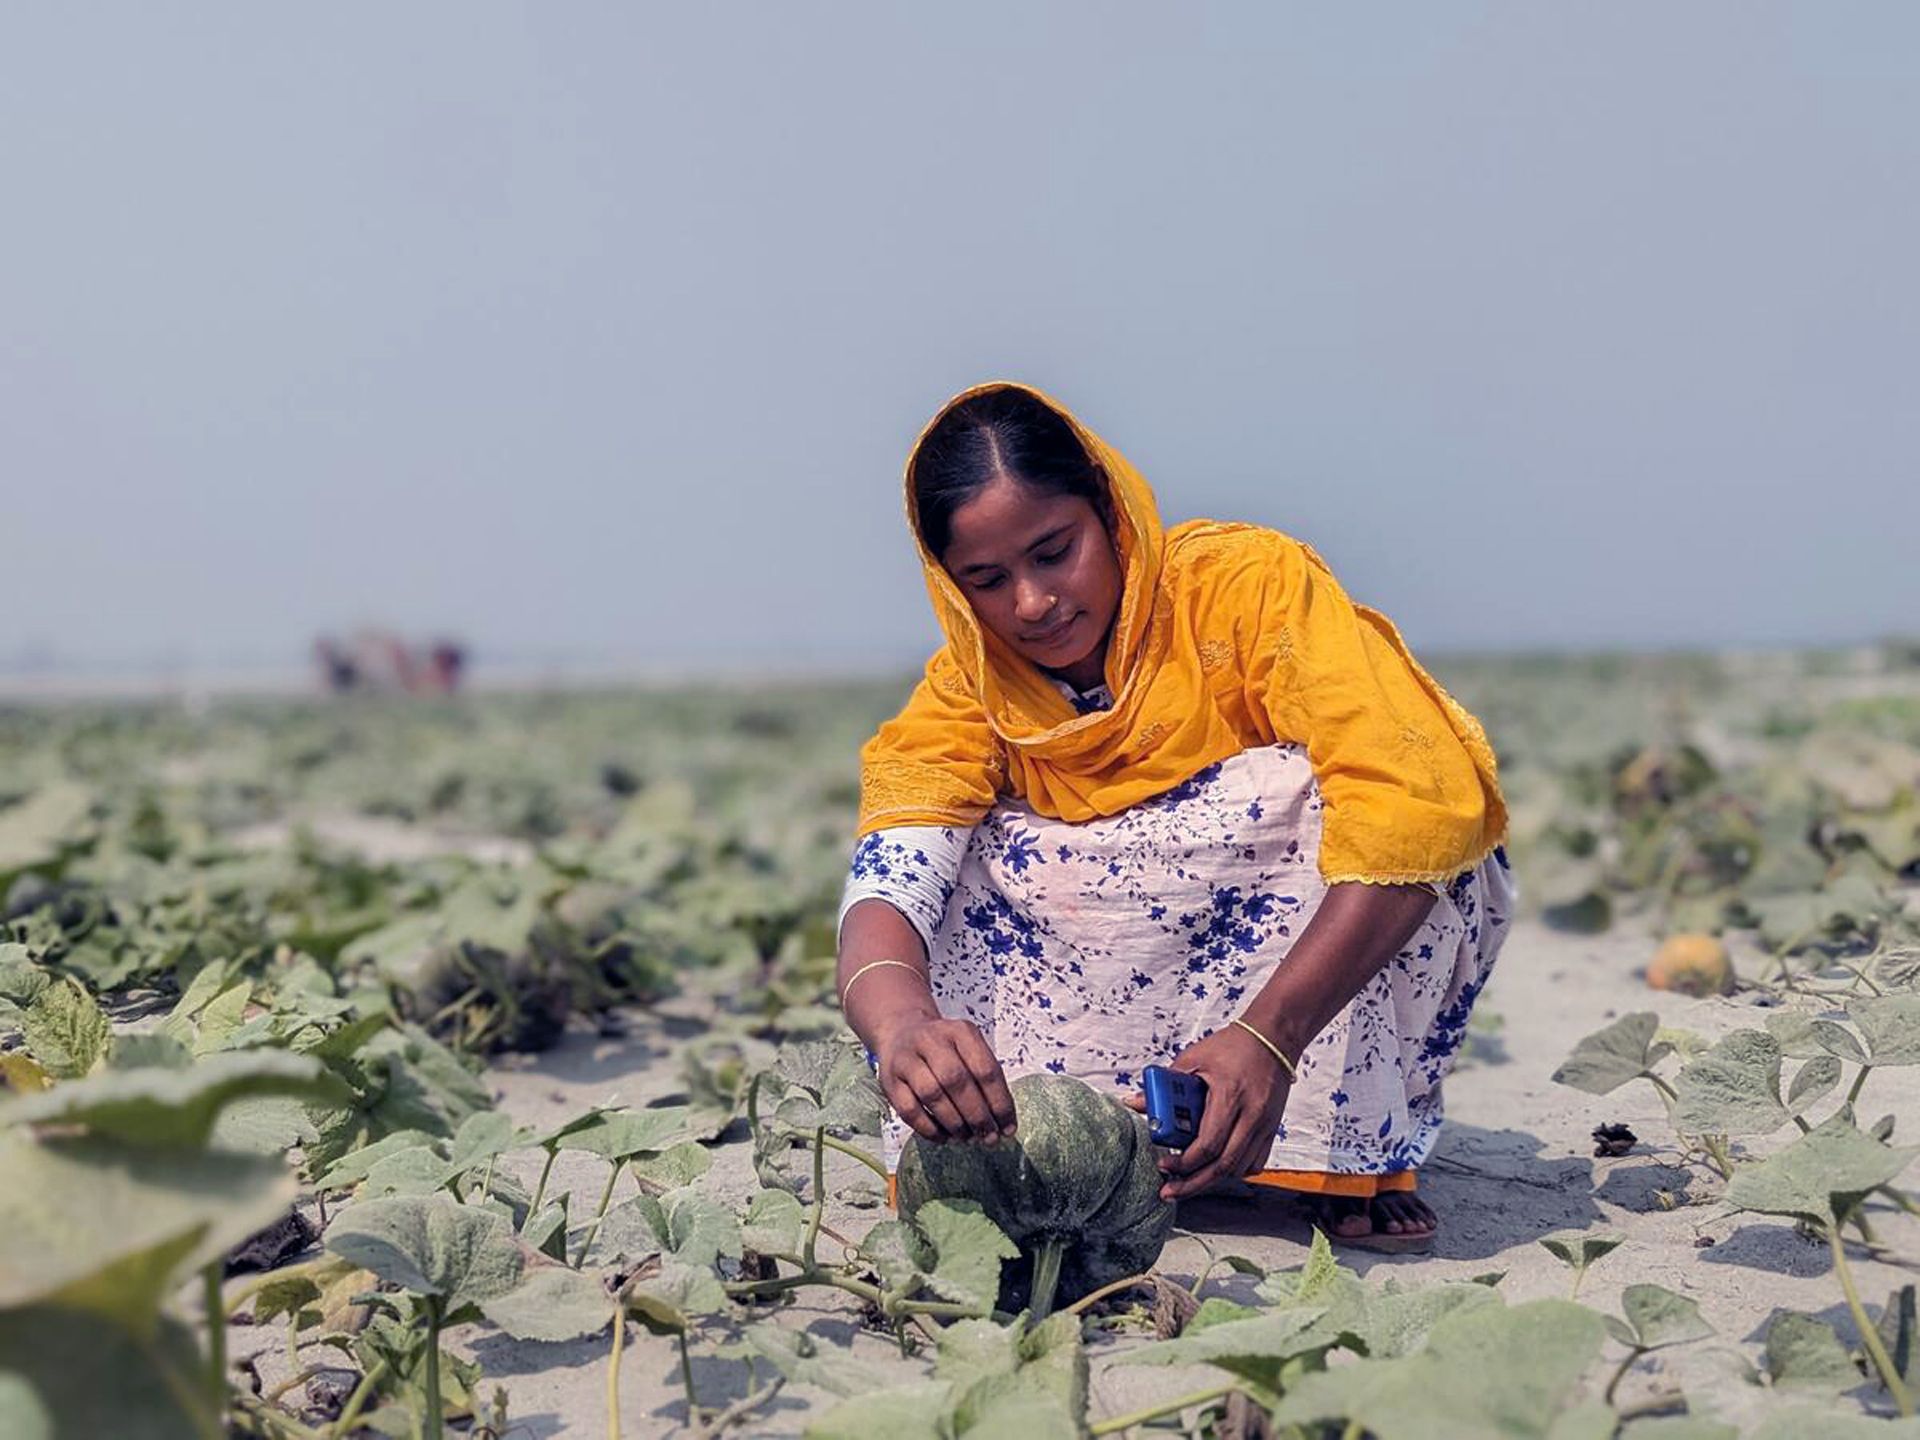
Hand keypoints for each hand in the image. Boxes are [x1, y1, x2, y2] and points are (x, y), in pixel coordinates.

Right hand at [874, 1016, 1017, 1145]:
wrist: (901, 1033)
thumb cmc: (945, 1049)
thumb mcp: (969, 1049)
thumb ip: (985, 1081)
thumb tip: (1002, 1125)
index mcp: (960, 1032)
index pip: (985, 1069)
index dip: (1000, 1102)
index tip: (1008, 1128)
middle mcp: (931, 1040)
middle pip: (957, 1081)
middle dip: (977, 1115)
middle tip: (988, 1137)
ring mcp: (906, 1059)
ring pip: (931, 1095)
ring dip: (954, 1123)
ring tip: (967, 1138)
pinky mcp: (889, 1081)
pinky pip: (909, 1110)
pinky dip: (929, 1129)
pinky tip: (944, 1137)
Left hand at [1124, 1025, 1292, 1200]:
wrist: (1274, 1039)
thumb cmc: (1232, 1046)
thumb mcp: (1194, 1058)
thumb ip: (1165, 1085)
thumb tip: (1137, 1104)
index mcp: (1229, 1096)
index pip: (1208, 1145)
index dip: (1184, 1162)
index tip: (1164, 1165)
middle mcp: (1251, 1116)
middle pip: (1223, 1166)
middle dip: (1193, 1184)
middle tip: (1170, 1192)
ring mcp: (1265, 1125)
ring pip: (1239, 1168)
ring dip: (1213, 1178)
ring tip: (1189, 1179)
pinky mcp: (1272, 1129)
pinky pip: (1254, 1163)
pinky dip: (1234, 1170)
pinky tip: (1217, 1166)